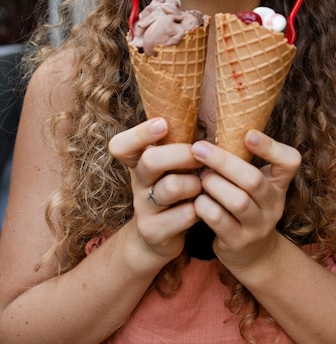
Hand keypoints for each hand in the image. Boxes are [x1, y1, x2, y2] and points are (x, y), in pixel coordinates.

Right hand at [109, 118, 201, 264]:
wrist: (157, 238)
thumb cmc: (173, 189)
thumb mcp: (170, 166)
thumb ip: (178, 144)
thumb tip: (206, 105)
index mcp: (138, 162)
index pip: (121, 145)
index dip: (140, 133)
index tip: (164, 124)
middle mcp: (137, 182)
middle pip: (151, 160)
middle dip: (181, 154)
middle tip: (200, 155)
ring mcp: (143, 208)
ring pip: (171, 187)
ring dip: (195, 184)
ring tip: (203, 186)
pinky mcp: (154, 232)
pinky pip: (184, 215)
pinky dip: (200, 209)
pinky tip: (204, 207)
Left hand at [191, 130, 300, 271]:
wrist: (253, 254)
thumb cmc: (245, 204)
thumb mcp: (253, 183)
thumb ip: (242, 159)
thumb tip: (211, 125)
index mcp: (279, 183)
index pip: (289, 161)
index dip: (271, 147)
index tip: (247, 134)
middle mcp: (273, 204)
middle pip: (253, 180)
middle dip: (223, 161)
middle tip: (198, 148)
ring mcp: (258, 225)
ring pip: (237, 201)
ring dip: (213, 184)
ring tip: (199, 176)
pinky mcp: (239, 242)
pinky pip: (219, 221)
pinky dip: (204, 206)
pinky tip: (196, 199)